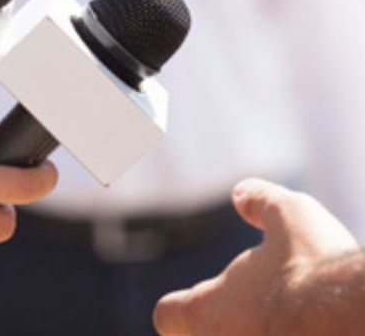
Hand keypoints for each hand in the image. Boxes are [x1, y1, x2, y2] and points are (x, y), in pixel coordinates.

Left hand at [154, 178, 358, 335]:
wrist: (355, 328)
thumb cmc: (316, 271)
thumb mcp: (292, 216)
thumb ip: (262, 202)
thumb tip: (241, 193)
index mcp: (204, 311)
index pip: (168, 315)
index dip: (182, 308)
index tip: (202, 302)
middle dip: (233, 327)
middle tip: (267, 314)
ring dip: (262, 334)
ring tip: (298, 324)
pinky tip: (324, 332)